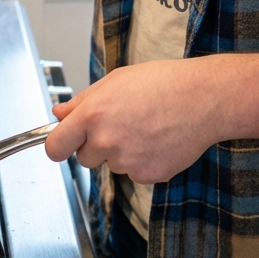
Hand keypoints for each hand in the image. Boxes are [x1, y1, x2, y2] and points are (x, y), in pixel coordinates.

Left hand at [45, 60, 223, 182]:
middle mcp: (106, 141)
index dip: (57, 146)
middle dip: (95, 145)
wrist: (203, 98)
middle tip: (121, 123)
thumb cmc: (162, 83)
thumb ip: (82, 101)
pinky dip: (143, 160)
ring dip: (122, 151)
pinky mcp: (147, 176)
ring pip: (112, 164)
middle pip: (84, 157)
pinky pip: (135, 172)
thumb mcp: (115, 81)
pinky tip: (158, 139)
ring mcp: (127, 162)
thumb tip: (59, 113)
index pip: (55, 147)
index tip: (62, 145)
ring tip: (146, 126)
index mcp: (93, 115)